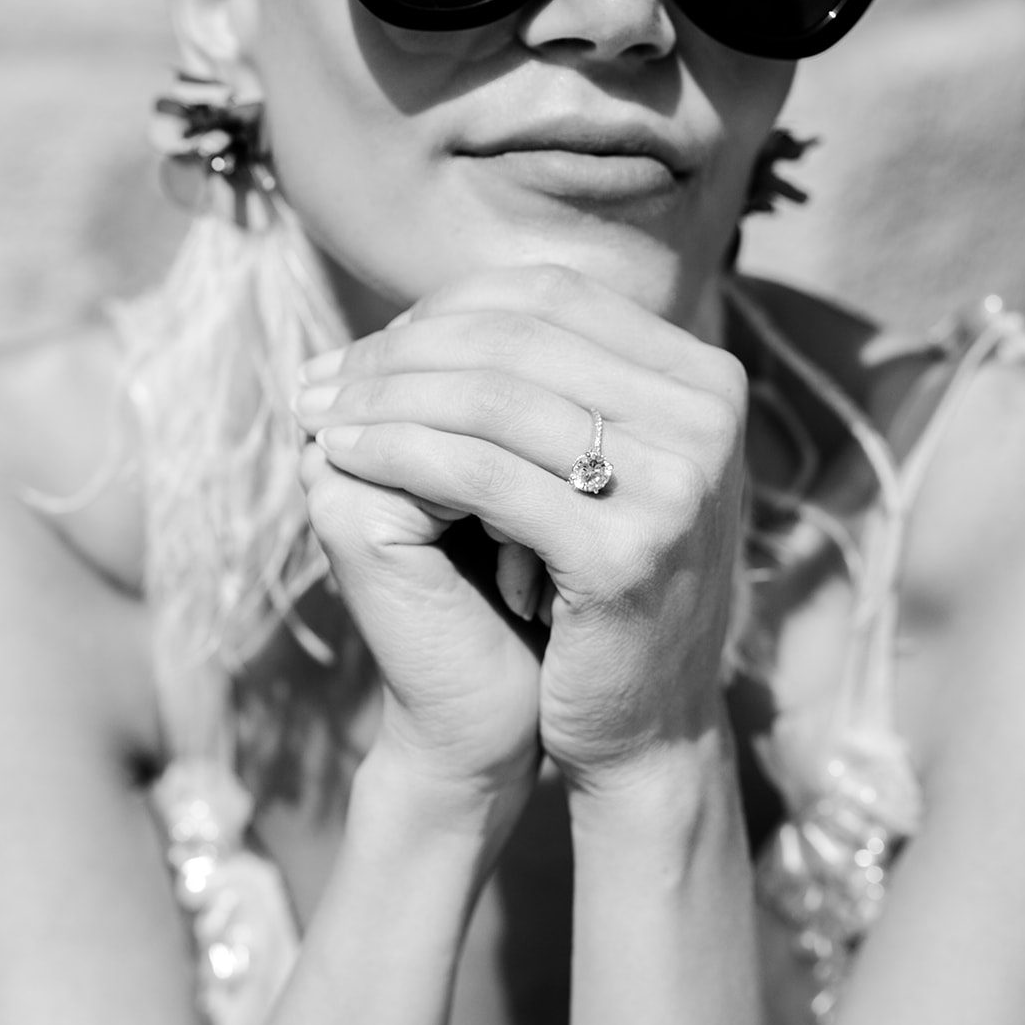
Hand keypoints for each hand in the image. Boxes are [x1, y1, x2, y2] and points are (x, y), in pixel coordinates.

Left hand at [298, 266, 746, 793]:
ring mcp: (676, 484)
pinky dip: (397, 454)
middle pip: (516, 337)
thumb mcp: (605, 471)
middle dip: (399, 352)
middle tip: (319, 378)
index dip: (444, 308)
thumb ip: (557, 386)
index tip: (369, 344)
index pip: (551, 296)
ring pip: (491, 400)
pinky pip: (481, 475)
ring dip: (382, 399)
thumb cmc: (603, 595)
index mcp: (707, 380)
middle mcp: (708, 418)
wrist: (648, 727)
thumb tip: (434, 307)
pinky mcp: (625, 551)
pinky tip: (340, 457)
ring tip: (315, 414)